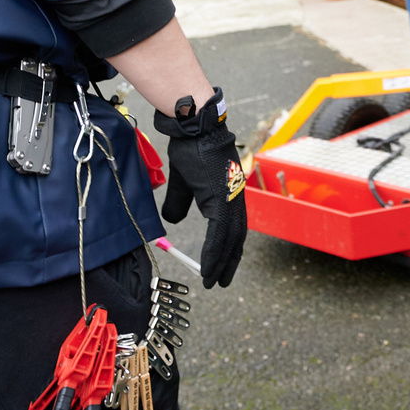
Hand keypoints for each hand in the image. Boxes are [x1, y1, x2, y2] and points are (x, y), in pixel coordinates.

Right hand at [155, 88, 246, 288]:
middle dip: (228, 262)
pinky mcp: (223, 197)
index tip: (220, 266)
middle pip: (235, 238)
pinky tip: (209, 265)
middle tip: (219, 281)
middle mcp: (235, 197)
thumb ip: (180, 202)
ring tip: (212, 280)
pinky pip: (221, 232)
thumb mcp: (183, 181)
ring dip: (221, 262)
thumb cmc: (189, 149)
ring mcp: (231, 197)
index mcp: (228, 194)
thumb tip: (174, 220)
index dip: (227, 249)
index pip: (232, 228)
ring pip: (230, 238)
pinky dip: (215, 251)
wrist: (193, 128)